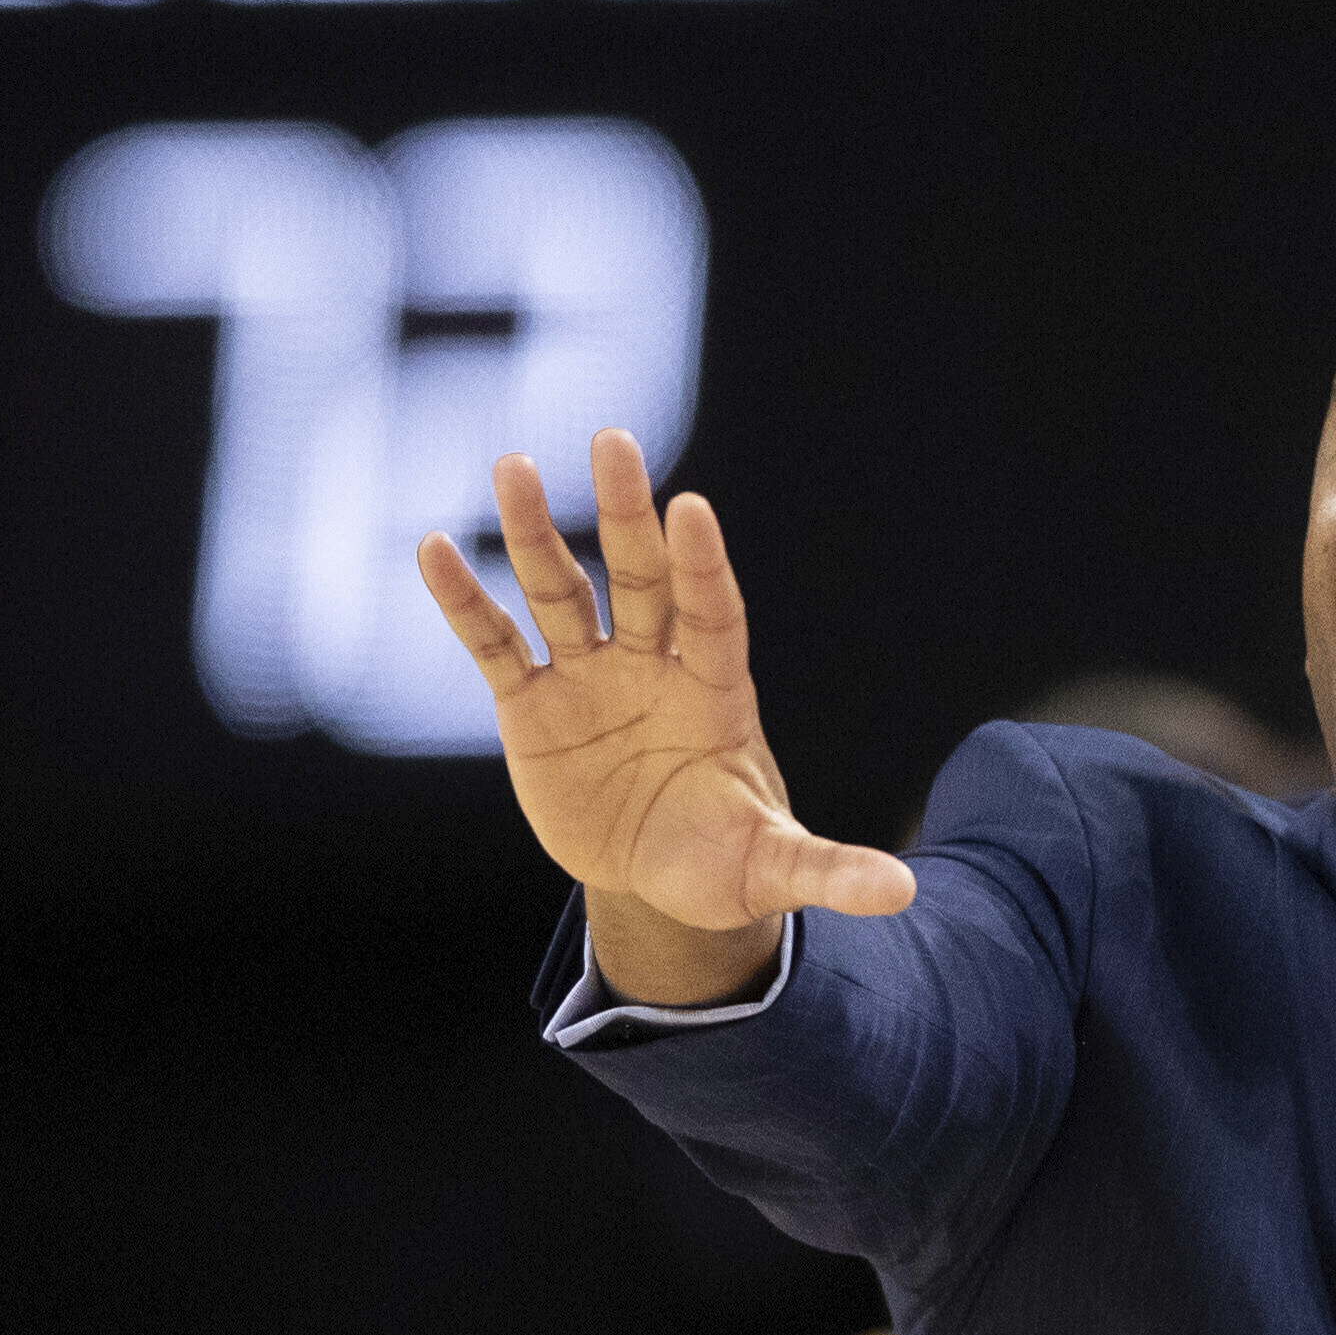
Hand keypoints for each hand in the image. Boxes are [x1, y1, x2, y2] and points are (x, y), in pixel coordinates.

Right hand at [416, 433, 912, 1001]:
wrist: (656, 879)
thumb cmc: (723, 860)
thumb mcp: (772, 869)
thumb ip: (826, 870)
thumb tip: (902, 892)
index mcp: (715, 693)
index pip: (711, 615)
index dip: (702, 566)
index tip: (692, 510)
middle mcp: (652, 667)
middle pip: (640, 578)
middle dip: (626, 515)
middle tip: (614, 443)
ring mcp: (588, 678)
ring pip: (561, 592)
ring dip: (533, 534)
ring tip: (513, 466)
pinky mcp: (531, 706)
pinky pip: (495, 643)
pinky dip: (465, 600)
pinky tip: (432, 548)